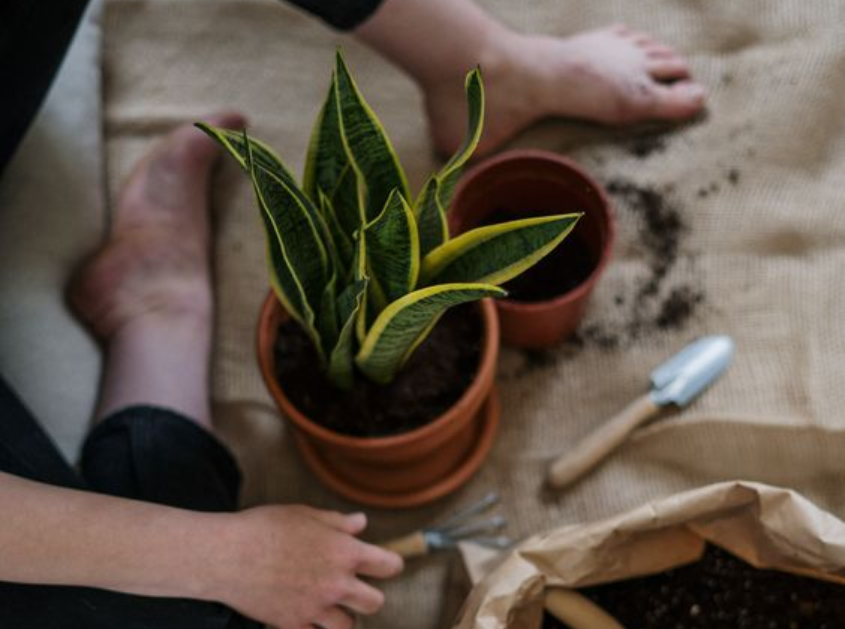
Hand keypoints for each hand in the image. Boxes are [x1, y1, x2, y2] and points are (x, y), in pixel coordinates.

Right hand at [205, 505, 402, 628]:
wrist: (227, 554)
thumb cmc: (265, 527)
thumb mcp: (306, 515)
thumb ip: (338, 522)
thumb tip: (361, 523)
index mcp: (344, 552)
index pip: (388, 565)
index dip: (391, 564)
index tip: (386, 565)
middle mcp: (336, 583)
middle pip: (374, 602)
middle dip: (369, 596)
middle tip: (355, 589)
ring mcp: (315, 607)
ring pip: (347, 626)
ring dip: (342, 616)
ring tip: (330, 606)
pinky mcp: (293, 624)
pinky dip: (313, 628)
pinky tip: (306, 615)